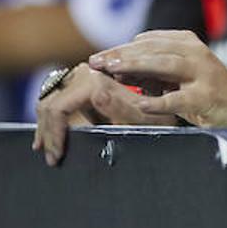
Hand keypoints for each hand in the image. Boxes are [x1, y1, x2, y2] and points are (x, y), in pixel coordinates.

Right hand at [32, 62, 173, 165]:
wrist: (179, 97)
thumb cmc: (163, 112)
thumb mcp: (145, 118)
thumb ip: (119, 109)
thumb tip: (94, 100)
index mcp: (99, 79)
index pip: (59, 106)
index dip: (54, 132)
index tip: (56, 155)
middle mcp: (90, 71)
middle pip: (52, 101)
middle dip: (47, 130)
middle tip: (50, 155)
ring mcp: (87, 74)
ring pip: (53, 96)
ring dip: (48, 123)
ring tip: (50, 148)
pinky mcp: (88, 79)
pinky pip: (62, 94)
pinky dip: (56, 113)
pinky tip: (56, 132)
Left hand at [89, 30, 226, 128]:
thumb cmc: (202, 90)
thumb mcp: (175, 76)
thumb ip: (149, 72)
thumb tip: (114, 69)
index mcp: (187, 43)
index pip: (148, 41)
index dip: (120, 49)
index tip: (97, 58)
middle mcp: (195, 53)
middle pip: (154, 50)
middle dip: (122, 55)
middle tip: (96, 62)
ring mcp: (203, 73)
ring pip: (166, 65)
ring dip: (137, 67)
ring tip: (113, 72)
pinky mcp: (207, 96)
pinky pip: (180, 98)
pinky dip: (160, 101)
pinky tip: (142, 104)